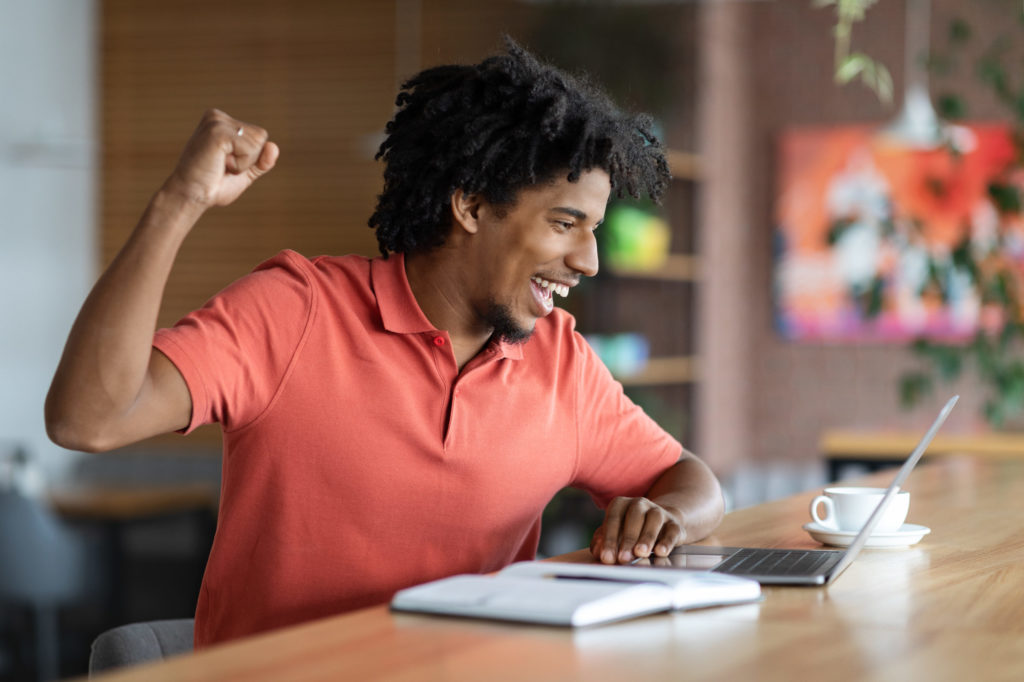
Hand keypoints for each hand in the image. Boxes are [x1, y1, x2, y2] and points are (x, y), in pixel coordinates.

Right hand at [161, 109, 278, 208]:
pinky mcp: (217, 131)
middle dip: (248, 160)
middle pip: (261, 137)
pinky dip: (239, 164)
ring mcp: (216, 121)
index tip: (225, 164)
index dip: (250, 158)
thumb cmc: (214, 185)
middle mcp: (217, 116)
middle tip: (222, 166)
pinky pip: (249, 148)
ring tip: (219, 165)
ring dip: (243, 163)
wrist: (191, 196)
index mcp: (222, 122)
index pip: (260, 136)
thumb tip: (274, 146)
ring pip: (257, 142)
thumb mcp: (245, 172)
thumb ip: (262, 160)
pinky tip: (218, 164)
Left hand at [590, 496, 684, 564]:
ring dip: (647, 537)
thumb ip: (603, 542)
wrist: (659, 526)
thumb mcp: (614, 535)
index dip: (609, 539)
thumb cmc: (629, 532)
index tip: (606, 558)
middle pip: (634, 517)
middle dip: (627, 539)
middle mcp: (639, 504)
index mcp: (621, 504)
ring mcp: (659, 512)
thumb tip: (598, 553)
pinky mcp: (674, 524)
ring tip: (640, 553)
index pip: (613, 518)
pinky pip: (672, 530)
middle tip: (623, 559)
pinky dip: (666, 541)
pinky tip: (660, 552)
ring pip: (654, 520)